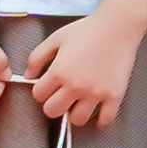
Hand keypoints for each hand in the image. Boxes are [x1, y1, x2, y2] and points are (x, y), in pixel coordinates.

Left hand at [37, 3, 145, 130]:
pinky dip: (100, 120)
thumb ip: (37, 57)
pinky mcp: (114, 96)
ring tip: (80, 102)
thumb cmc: (87, 30)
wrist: (118, 26)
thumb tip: (28, 75)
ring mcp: (96, 93)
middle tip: (62, 95)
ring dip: (76, 113)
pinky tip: (98, 111)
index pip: (38, 96)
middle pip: (53, 111)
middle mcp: (76, 86)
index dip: (41, 90)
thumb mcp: (56, 38)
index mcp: (59, 72)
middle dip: (54, 104)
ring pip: (77, 120)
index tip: (49, 86)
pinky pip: (105, 120)